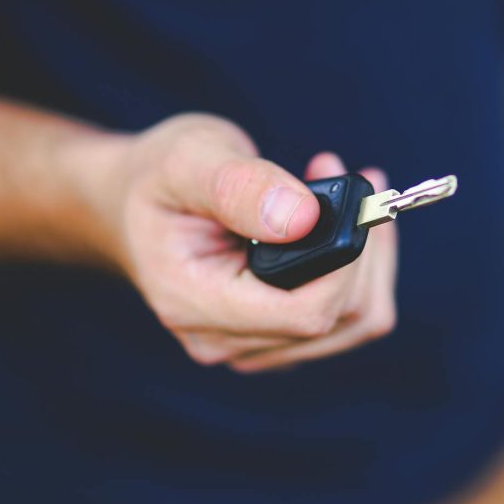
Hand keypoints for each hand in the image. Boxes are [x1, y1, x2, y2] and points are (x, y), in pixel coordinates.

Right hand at [95, 113, 397, 372]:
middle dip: (362, 248)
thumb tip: (304, 217)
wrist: (134, 205)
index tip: (351, 198)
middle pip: (338, 320)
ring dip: (368, 256)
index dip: (346, 263)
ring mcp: (252, 344)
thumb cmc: (157, 179)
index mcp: (195, 304)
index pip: (304, 314)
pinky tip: (335, 220)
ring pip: (354, 322)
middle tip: (348, 176)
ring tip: (341, 190)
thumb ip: (241, 186)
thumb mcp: (188, 159)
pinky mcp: (276, 336)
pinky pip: (346, 316)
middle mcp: (225, 340)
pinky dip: (358, 267)